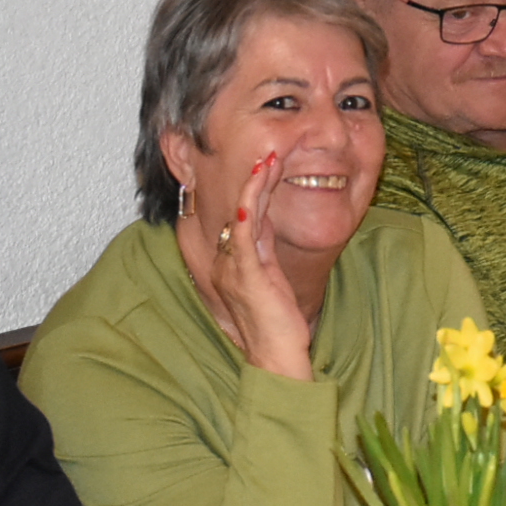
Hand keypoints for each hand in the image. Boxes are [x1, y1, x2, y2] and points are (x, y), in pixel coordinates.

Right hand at [205, 150, 315, 382]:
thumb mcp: (271, 277)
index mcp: (234, 260)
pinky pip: (243, 236)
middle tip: (271, 150)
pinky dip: (249, 210)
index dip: (256, 187)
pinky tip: (256, 192)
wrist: (275, 355)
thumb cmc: (277, 322)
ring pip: (242, 215)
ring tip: (269, 160)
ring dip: (256, 185)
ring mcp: (233, 267)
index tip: (269, 162)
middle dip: (256, 178)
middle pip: (241, 208)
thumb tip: (267, 221)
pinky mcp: (245, 275)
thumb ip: (263, 249)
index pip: (244, 213)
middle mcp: (227, 260)